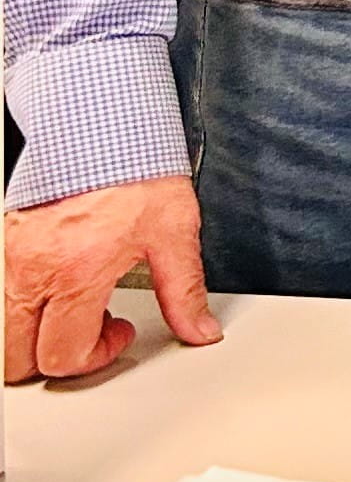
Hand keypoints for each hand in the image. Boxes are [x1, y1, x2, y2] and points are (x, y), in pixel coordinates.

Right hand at [4, 173, 219, 385]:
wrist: (104, 122)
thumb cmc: (136, 168)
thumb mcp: (173, 232)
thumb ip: (184, 290)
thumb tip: (199, 329)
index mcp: (75, 273)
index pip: (62, 355)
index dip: (96, 357)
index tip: (118, 331)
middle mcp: (32, 269)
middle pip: (16, 358)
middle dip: (53, 358)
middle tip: (91, 329)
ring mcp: (10, 256)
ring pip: (2, 329)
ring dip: (34, 334)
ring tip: (75, 304)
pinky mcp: (5, 240)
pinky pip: (1, 292)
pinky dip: (24, 302)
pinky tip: (59, 280)